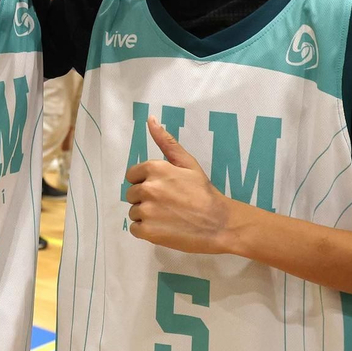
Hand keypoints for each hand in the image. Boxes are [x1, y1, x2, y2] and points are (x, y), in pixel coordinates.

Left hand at [125, 118, 233, 254]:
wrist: (219, 223)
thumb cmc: (203, 192)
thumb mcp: (188, 163)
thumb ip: (166, 142)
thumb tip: (150, 119)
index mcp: (154, 169)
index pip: (132, 175)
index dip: (145, 182)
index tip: (162, 189)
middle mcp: (147, 188)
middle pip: (132, 194)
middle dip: (145, 199)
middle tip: (168, 204)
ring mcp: (146, 211)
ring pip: (133, 212)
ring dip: (146, 216)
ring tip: (168, 217)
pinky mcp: (147, 231)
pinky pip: (135, 229)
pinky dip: (146, 231)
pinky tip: (164, 228)